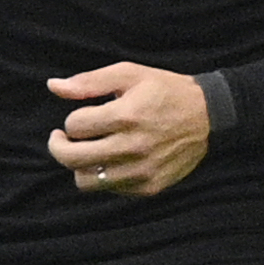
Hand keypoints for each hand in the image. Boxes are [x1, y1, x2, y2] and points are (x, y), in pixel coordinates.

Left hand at [46, 61, 210, 198]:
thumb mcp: (130, 74)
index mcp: (126, 116)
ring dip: (80, 166)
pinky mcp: (149, 187)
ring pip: (86, 181)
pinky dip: (104, 177)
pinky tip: (113, 161)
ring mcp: (141, 171)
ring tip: (88, 152)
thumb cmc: (166, 91)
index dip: (73, 120)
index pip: (74, 126)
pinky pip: (110, 190)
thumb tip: (53, 86)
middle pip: (71, 158)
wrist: (210, 116)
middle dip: (59, 146)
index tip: (84, 116)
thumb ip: (89, 82)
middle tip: (62, 139)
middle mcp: (133, 147)